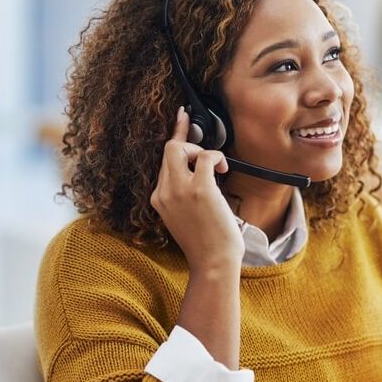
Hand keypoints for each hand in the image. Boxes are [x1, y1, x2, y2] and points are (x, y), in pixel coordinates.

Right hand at [150, 107, 244, 269]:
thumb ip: (181, 193)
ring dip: (201, 150)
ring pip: (180, 147)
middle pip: (169, 149)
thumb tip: (198, 168)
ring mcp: (179, 190)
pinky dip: (216, 157)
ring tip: (216, 168)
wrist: (212, 263)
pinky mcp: (199, 189)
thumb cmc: (205, 243)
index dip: (175, 136)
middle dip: (187, 141)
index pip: (163, 161)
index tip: (181, 117)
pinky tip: (223, 169)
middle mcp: (164, 192)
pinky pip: (205, 157)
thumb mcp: (182, 216)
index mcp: (158, 198)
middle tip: (204, 149)